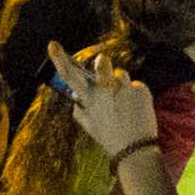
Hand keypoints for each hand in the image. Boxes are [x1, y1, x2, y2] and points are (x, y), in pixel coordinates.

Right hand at [53, 44, 169, 172]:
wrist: (135, 150)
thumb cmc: (110, 138)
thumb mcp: (90, 127)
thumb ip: (81, 111)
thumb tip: (77, 99)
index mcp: (89, 99)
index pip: (70, 76)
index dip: (60, 59)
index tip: (53, 44)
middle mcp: (105, 90)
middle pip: (101, 64)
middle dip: (102, 63)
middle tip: (104, 66)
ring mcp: (124, 88)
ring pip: (121, 74)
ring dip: (121, 85)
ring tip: (124, 105)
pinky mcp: (140, 88)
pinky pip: (135, 84)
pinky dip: (135, 93)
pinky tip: (135, 109)